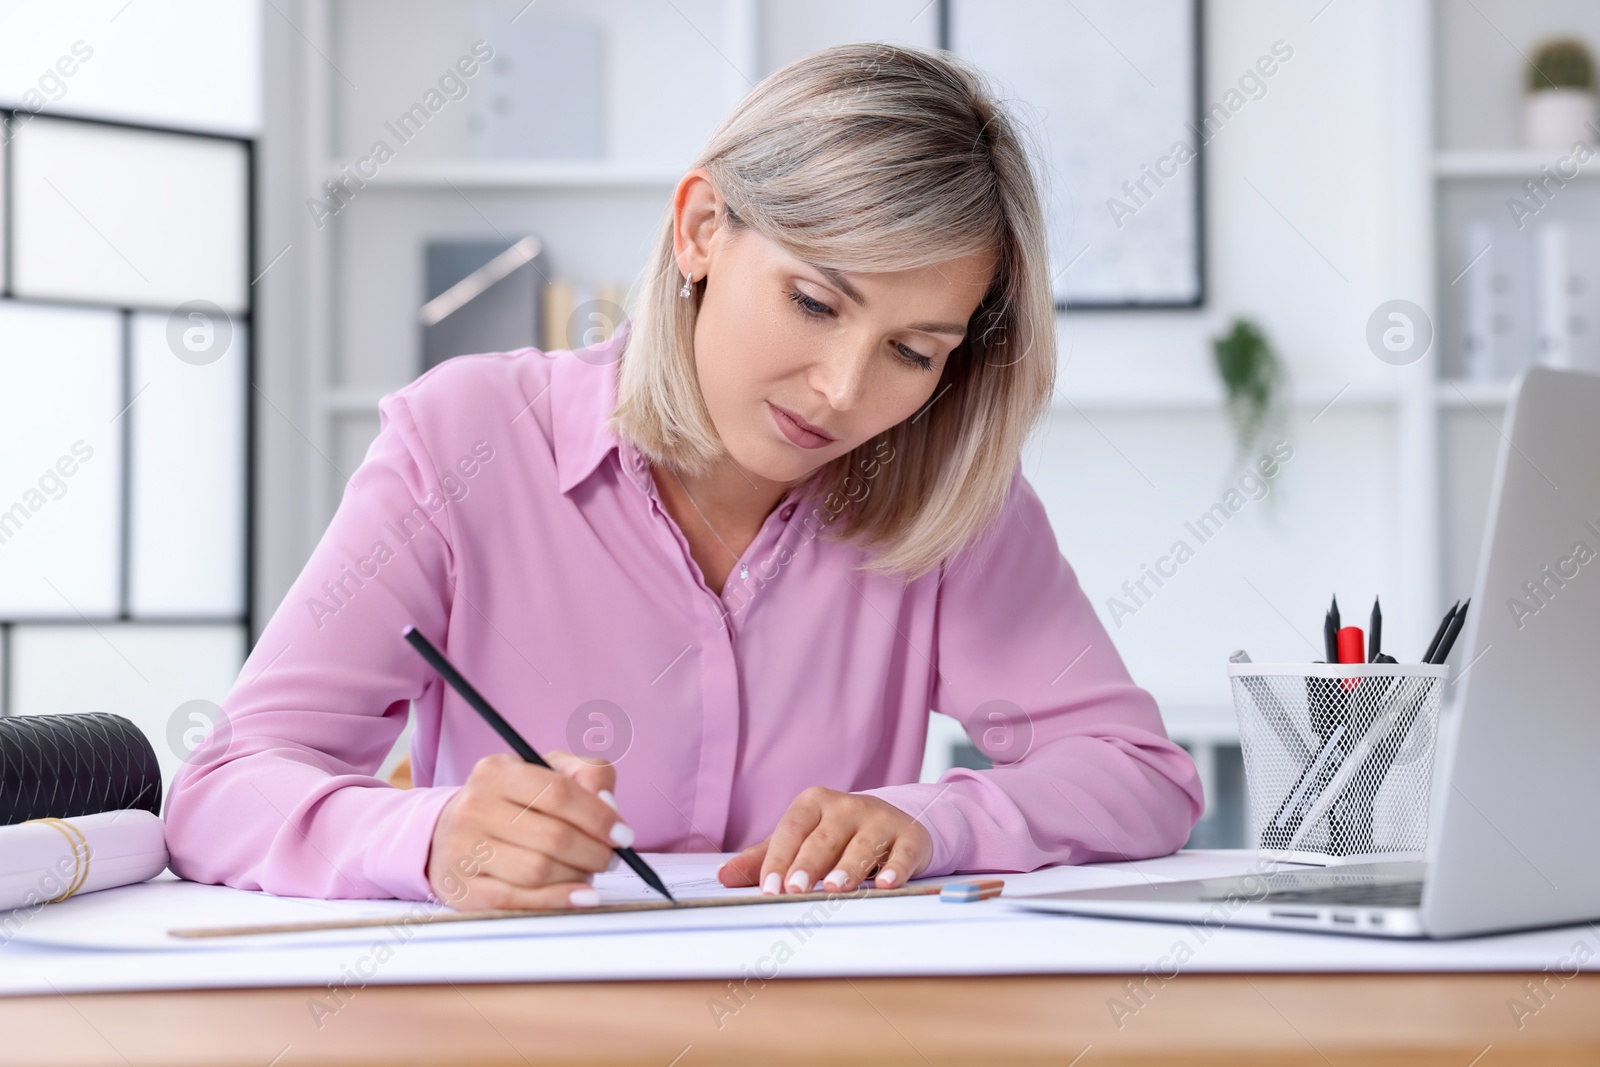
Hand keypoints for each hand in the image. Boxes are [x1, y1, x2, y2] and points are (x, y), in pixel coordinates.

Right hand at [425, 751, 633, 909]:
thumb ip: (588, 775)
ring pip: (538, 870)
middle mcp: (473, 807)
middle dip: (593, 852)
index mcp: (496, 771)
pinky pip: (516, 900)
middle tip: (610, 858)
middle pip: (552, 836)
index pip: (558, 792)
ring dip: (576, 876)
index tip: (623, 835)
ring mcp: (462, 849)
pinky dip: (556, 900)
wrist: (452, 831)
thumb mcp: (548, 772)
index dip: (599, 817)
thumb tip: (608, 805)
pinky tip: (580, 896)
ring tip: (587, 871)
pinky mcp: (460, 887)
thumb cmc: (513, 802)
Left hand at [715, 787, 932, 894]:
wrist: (894, 821)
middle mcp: (847, 807)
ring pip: (862, 845)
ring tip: (836, 888)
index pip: (792, 830)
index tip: (769, 888)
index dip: (779, 859)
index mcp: (814, 803)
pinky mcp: (909, 837)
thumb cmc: (837, 836)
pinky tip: (888, 884)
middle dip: (809, 864)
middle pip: (824, 838)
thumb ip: (764, 859)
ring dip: (850, 867)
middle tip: (795, 890)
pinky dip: (896, 868)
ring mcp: (880, 820)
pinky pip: (903, 852)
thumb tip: (723, 877)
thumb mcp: (801, 841)